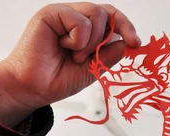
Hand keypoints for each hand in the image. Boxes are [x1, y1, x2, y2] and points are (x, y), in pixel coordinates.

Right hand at [0, 2, 140, 126]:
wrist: (33, 88)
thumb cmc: (57, 79)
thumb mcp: (93, 69)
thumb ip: (110, 55)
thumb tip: (128, 43)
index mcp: (87, 30)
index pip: (113, 18)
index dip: (127, 27)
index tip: (136, 43)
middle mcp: (76, 19)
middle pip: (107, 12)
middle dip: (108, 36)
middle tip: (94, 57)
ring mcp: (63, 14)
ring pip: (96, 13)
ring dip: (92, 41)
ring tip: (76, 56)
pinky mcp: (51, 13)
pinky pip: (80, 20)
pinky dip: (78, 39)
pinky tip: (64, 47)